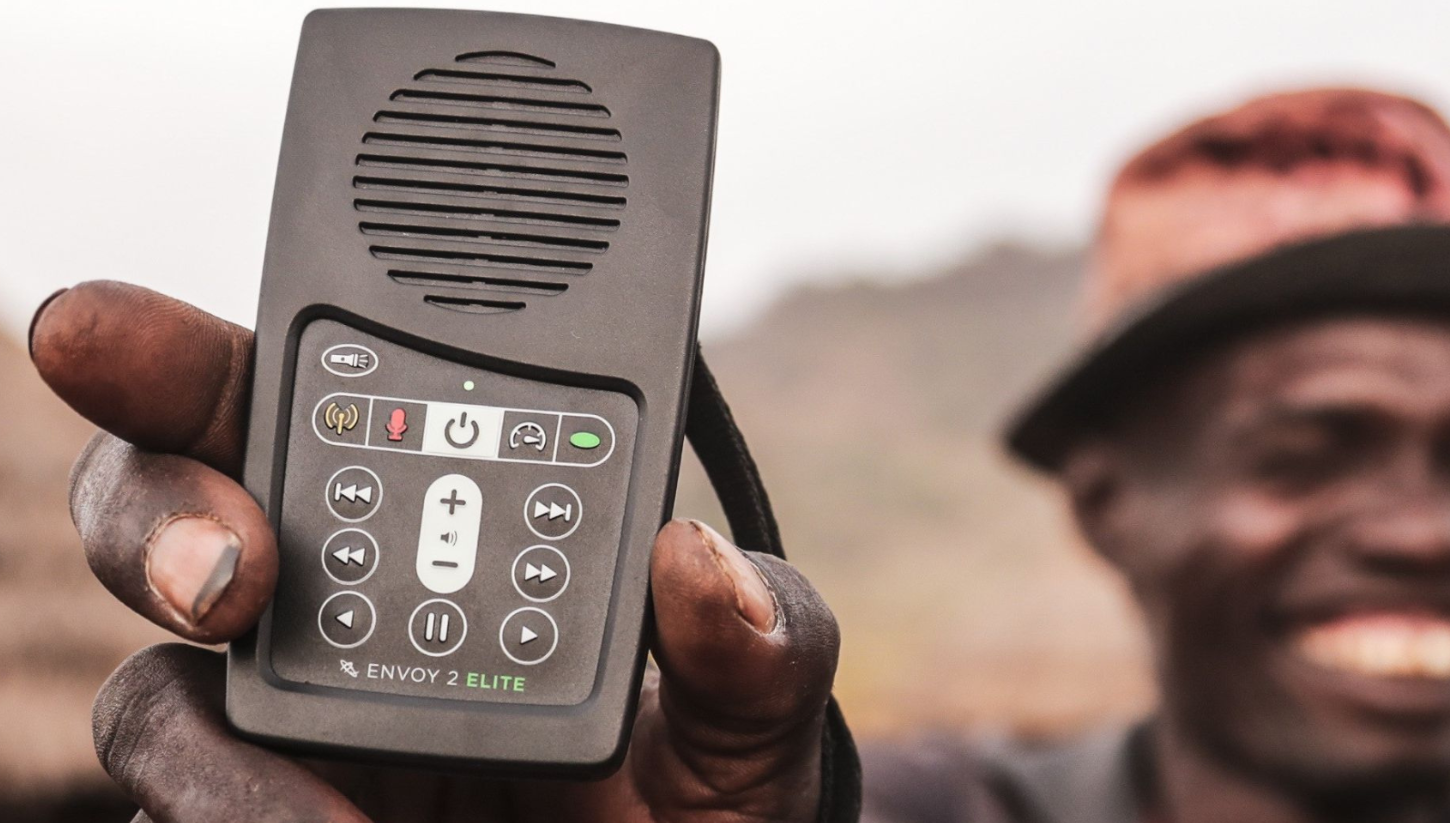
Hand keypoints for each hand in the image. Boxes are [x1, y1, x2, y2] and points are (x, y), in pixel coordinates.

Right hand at [31, 281, 839, 822]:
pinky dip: (227, 818)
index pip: (321, 406)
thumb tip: (697, 560)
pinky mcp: (263, 819)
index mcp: (457, 529)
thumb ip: (758, 640)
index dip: (201, 355)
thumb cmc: (704, 804)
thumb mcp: (751, 718)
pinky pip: (186, 813)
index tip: (110, 331)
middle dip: (151, 507)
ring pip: (156, 686)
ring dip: (197, 725)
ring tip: (314, 798)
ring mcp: (294, 730)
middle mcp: (348, 609)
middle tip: (220, 571)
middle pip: (183, 511)